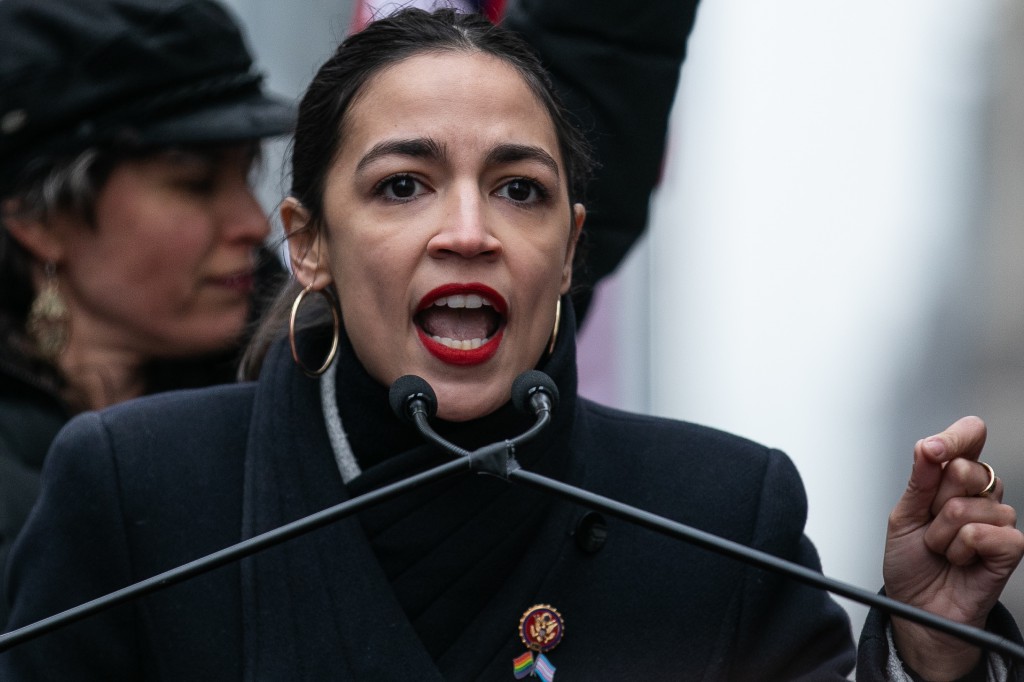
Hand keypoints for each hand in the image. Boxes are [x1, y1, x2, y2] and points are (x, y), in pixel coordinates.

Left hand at [884, 416, 1023, 679]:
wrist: (918, 607)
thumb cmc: (911, 562)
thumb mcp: (903, 515)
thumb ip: (920, 479)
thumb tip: (930, 446)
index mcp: (953, 477)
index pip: (968, 437)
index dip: (954, 438)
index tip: (932, 450)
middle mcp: (980, 493)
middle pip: (965, 469)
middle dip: (935, 501)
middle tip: (930, 524)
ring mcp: (998, 519)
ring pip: (966, 507)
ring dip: (941, 533)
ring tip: (941, 548)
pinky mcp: (1011, 546)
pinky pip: (983, 533)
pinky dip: (959, 549)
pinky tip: (959, 559)